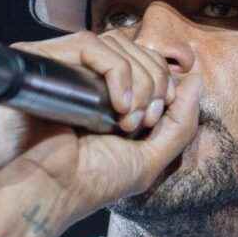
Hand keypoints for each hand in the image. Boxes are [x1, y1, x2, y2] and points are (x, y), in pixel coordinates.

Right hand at [0, 30, 201, 236]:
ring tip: (125, 120)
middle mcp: (83, 75)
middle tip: (139, 123)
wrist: (49, 193)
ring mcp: (62, 66)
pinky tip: (115, 104)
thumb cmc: (92, 183)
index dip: (161, 80)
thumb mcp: (151, 157)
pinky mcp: (41, 61)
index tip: (154, 118)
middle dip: (153, 83)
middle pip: (133, 47)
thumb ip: (180, 121)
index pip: (142, 59)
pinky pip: (90, 44)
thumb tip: (196, 78)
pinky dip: (116, 71)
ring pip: (115, 42)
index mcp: (105, 92)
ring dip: (136, 81)